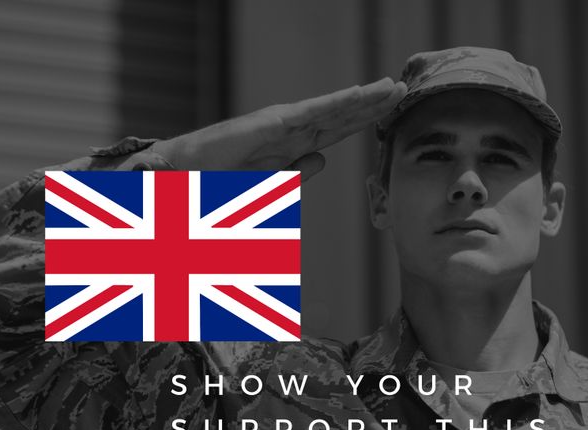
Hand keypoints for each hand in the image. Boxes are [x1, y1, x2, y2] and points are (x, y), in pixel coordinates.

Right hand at [151, 78, 406, 180]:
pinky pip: (311, 114)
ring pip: (331, 110)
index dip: (362, 120)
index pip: (334, 130)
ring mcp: (281, 124)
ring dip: (362, 99)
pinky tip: (361, 95)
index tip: (389, 112)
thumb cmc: (221, 182)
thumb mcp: (269, 183)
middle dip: (371, 104)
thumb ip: (296, 172)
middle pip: (338, 115)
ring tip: (391, 89)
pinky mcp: (271, 124)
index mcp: (290, 144)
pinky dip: (337, 104)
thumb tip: (322, 159)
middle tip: (401, 90)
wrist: (186, 177)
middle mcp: (289, 130)